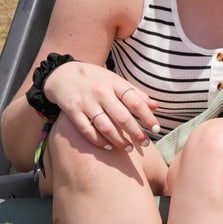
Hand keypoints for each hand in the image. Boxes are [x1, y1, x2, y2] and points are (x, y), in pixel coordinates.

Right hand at [44, 61, 159, 151]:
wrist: (64, 74)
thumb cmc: (97, 80)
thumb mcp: (117, 81)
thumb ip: (136, 94)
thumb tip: (155, 107)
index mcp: (115, 83)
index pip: (135, 102)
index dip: (147, 117)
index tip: (156, 129)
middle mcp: (101, 92)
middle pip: (122, 117)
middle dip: (136, 133)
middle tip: (145, 144)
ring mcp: (86, 102)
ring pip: (105, 126)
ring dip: (119, 140)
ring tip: (129, 149)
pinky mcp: (72, 111)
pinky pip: (87, 130)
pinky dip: (98, 141)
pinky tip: (108, 147)